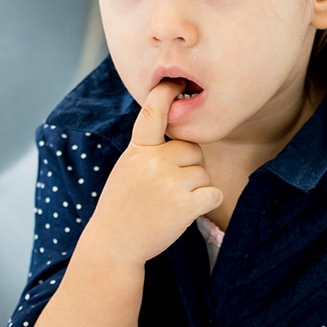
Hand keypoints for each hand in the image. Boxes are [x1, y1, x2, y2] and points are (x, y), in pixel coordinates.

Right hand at [83, 79, 223, 266]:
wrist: (113, 245)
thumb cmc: (123, 205)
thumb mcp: (128, 168)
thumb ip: (149, 150)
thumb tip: (179, 132)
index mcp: (138, 149)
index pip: (153, 113)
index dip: (166, 94)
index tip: (175, 81)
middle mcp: (154, 161)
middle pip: (193, 149)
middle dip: (188, 166)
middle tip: (166, 188)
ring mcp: (170, 182)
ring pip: (203, 172)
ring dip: (195, 188)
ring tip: (168, 204)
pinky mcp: (186, 204)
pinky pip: (213, 192)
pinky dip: (206, 202)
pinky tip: (186, 212)